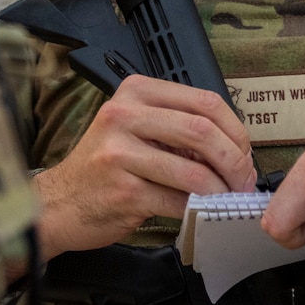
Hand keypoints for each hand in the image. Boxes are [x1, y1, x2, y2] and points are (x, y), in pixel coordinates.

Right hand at [35, 76, 256, 254]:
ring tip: (229, 199)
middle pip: (202, 131)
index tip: (245, 153)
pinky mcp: (124, 191)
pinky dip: (199, 209)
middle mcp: (124, 115)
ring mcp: (120, 154)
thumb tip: (235, 148)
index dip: (235, 129)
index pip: (204, 101)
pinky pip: (177, 200)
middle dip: (234, 161)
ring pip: (193, 171)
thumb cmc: (105, 167)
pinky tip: (204, 212)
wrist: (59, 203)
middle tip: (244, 180)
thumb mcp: (136, 130)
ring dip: (221, 190)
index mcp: (136, 92)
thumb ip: (178, 128)